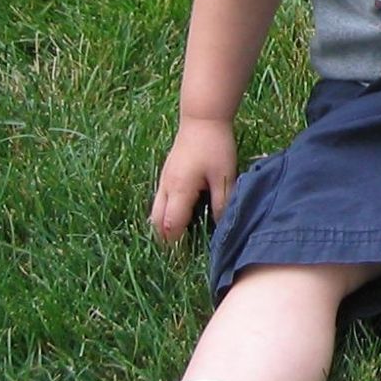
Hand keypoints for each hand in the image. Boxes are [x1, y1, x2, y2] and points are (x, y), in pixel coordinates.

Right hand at [151, 117, 236, 242]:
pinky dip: (166, 214)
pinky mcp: (166, 175)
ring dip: (165, 227)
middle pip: (157, 223)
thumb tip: (220, 228)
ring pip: (156, 212)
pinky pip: (160, 201)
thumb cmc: (215, 146)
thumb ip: (222, 203)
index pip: (172, 226)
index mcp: (179, 190)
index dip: (176, 245)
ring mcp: (163, 181)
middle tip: (179, 254)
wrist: (202, 118)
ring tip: (180, 239)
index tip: (182, 261)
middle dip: (166, 240)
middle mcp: (166, 188)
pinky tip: (180, 217)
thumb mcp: (224, 176)